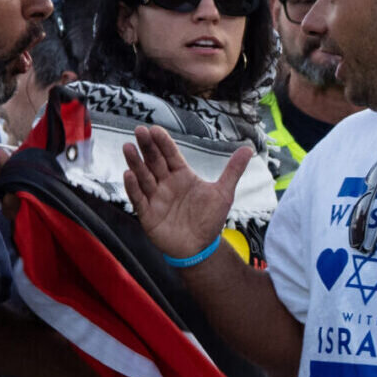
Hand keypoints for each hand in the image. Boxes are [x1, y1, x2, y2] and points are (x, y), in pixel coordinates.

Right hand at [122, 123, 250, 260]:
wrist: (201, 248)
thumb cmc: (210, 219)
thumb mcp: (223, 193)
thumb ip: (233, 170)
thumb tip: (249, 149)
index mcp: (181, 175)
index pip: (170, 154)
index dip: (163, 143)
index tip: (155, 129)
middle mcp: (165, 183)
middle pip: (154, 161)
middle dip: (147, 147)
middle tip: (139, 130)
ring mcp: (155, 198)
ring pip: (143, 177)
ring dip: (135, 163)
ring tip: (128, 147)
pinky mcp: (148, 214)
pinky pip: (138, 198)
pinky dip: (133, 187)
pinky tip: (128, 175)